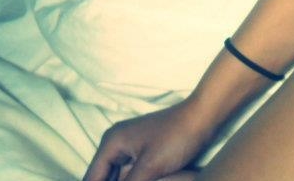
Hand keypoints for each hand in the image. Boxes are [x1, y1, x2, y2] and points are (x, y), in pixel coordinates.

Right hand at [83, 100, 211, 180]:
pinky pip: (126, 174)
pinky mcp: (141, 153)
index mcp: (111, 142)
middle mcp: (115, 142)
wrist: (201, 118)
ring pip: (114, 177)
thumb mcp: (149, 167)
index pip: (92, 178)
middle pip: (101, 177)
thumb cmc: (176, 138)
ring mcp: (128, 147)